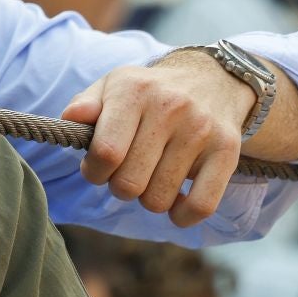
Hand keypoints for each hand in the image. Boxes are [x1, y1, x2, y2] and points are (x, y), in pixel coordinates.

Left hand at [61, 50, 254, 227]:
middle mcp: (170, 108)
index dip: (93, 172)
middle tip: (125, 173)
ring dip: (148, 198)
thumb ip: (85, 104)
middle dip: (119, 187)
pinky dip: (182, 216)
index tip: (97, 169)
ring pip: (159, 199)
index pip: (106, 152)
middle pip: (130, 183)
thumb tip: (70, 119)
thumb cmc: (149, 92)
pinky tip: (175, 203)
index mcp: (134, 91)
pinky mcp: (227, 152)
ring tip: (151, 176)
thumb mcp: (113, 86)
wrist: (212, 80)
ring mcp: (201, 131)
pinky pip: (201, 206)